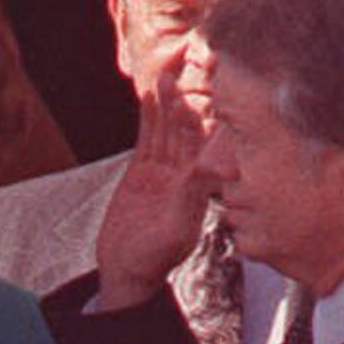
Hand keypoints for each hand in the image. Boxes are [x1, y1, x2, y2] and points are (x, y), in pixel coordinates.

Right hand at [90, 74, 209, 310]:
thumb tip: (211, 163)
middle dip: (189, 100)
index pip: (210, 144)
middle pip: (188, 130)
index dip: (213, 115)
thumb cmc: (152, 260)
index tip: (218, 88)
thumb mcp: (173, 229)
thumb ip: (191, 195)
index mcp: (200, 186)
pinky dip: (148, 118)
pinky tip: (149, 94)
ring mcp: (162, 172)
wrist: (124, 273)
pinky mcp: (141, 173)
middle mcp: (185, 175)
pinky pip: (146, 139)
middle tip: (190, 70)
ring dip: (167, 103)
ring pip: (166, 131)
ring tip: (167, 74)